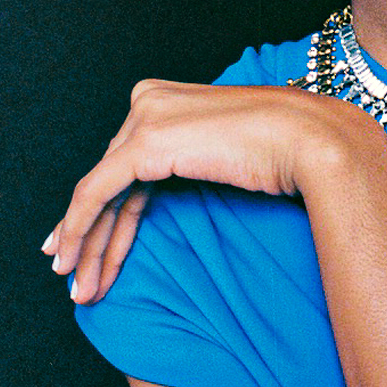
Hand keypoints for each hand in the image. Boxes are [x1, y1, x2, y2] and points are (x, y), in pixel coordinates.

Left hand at [42, 81, 386, 303]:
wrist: (312, 140)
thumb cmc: (288, 154)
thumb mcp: (228, 157)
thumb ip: (195, 163)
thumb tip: (176, 190)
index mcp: (169, 98)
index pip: (128, 164)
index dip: (105, 211)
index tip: (86, 248)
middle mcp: (150, 101)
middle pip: (111, 180)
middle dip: (91, 235)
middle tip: (73, 277)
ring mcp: (146, 117)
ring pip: (99, 191)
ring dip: (85, 243)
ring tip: (78, 288)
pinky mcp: (145, 143)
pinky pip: (97, 193)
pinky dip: (81, 229)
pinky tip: (75, 260)